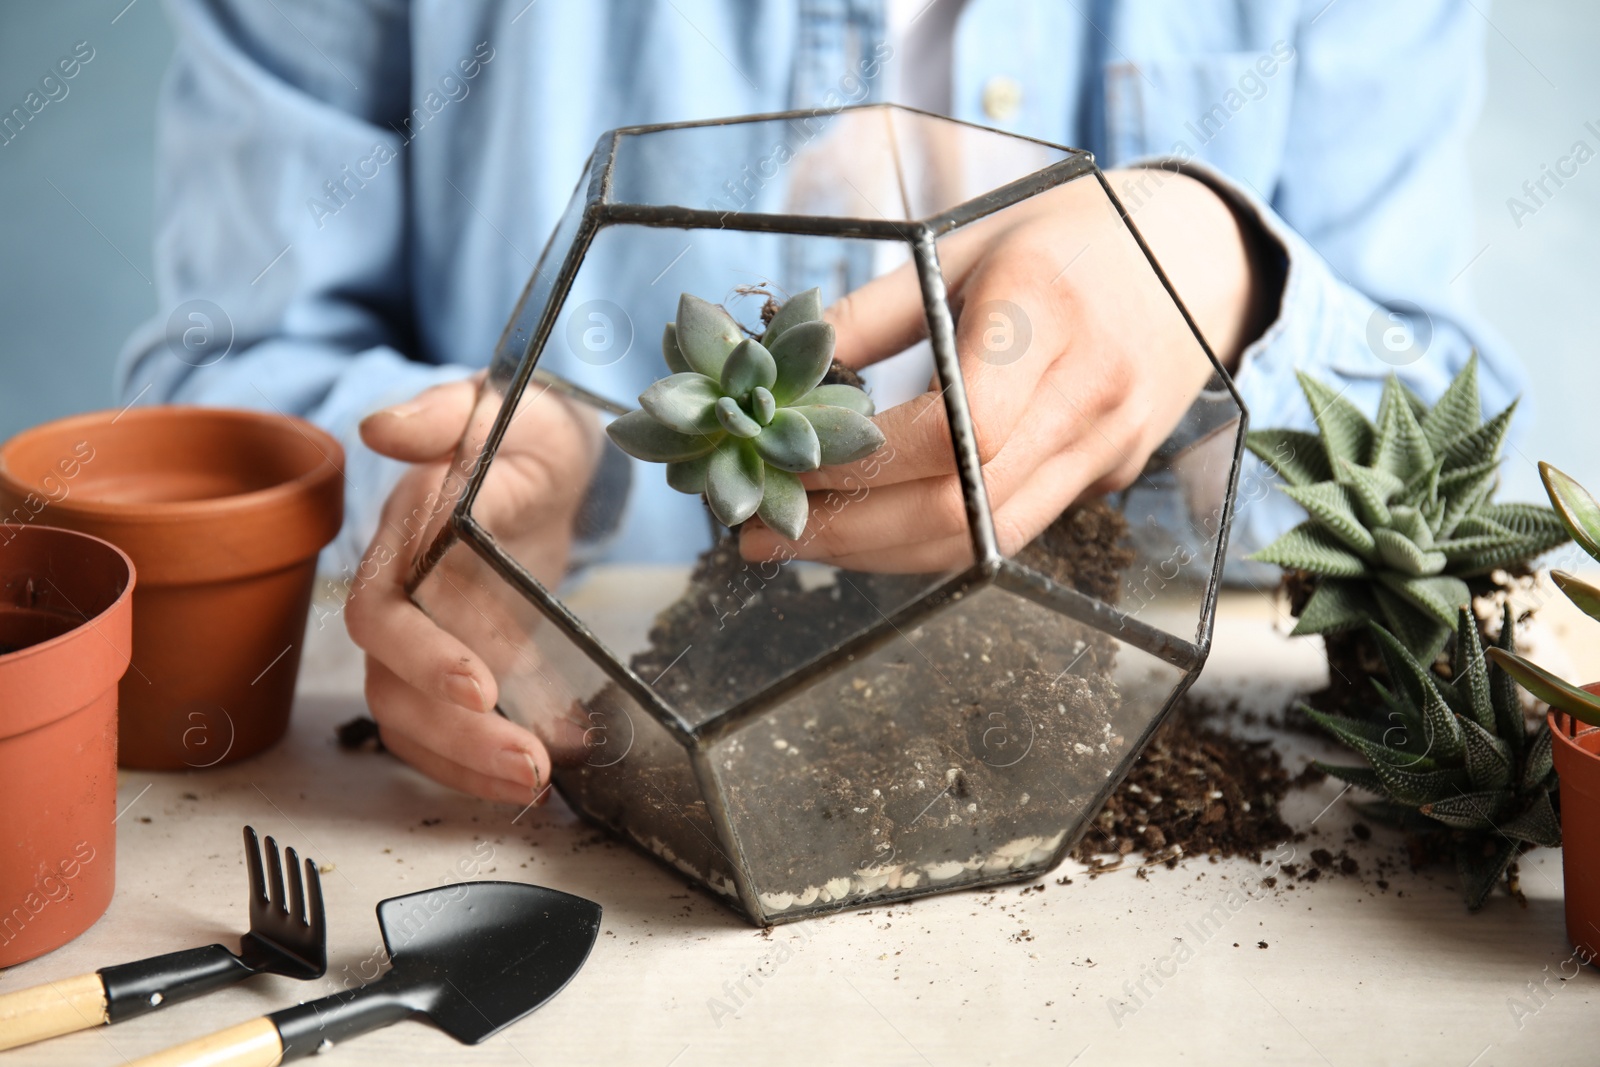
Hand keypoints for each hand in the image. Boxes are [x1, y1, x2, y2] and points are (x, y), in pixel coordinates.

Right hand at [346, 375, 600, 802]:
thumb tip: (384, 427)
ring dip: (470, 763)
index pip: (383, 613)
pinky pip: (447, 731)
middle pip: (394, 688)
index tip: (482, 686)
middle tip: (529, 765)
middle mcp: (404, 596)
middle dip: (458, 735)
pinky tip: (539, 781)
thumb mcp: (496, 406)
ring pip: (415, 721)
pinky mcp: (464, 663)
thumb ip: (444, 414)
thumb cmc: (519, 427)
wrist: (546, 458)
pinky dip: (481, 764)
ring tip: (539, 784)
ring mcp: (431, 637)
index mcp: (402, 538)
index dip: (421, 655)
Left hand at [739, 168, 1270, 571]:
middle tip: (764, 534)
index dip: (862, 467)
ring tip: (803, 543)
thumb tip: (774, 363)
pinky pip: (1011, 533)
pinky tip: (875, 533)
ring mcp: (1108, 446)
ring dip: (882, 555)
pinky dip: (934, 544)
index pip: (952, 432)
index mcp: (1046, 315)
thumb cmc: (1067, 236)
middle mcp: (1088, 394)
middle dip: (850, 534)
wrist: (1197, 254)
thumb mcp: (965, 246)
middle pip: (961, 506)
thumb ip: (872, 313)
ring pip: (984, 540)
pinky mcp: (1110, 478)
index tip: (784, 467)